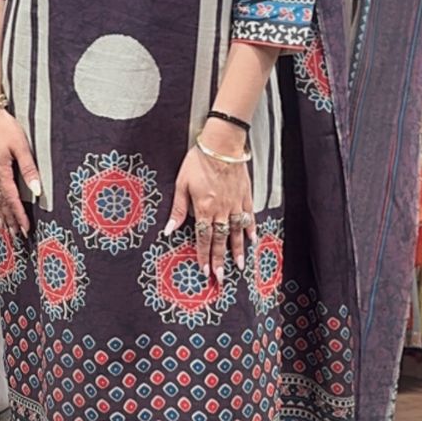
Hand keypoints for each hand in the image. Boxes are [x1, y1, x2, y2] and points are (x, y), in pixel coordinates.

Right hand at [0, 108, 40, 236]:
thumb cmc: (4, 128)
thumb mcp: (21, 146)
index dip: (19, 216)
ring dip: (1, 216)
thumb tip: (37, 189)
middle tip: (17, 236)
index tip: (26, 229)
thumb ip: (29, 169)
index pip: (12, 200)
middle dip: (10, 221)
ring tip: (6, 230)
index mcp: (1, 172)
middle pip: (2, 204)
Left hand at [165, 130, 255, 284]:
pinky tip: (252, 240)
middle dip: (220, 260)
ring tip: (239, 266)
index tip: (204, 270)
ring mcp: (235, 203)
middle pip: (221, 240)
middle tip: (221, 277)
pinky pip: (249, 216)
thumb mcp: (181, 184)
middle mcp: (221, 209)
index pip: (204, 238)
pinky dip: (251, 229)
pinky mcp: (245, 195)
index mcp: (204, 208)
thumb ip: (178, 210)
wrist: (222, 144)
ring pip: (237, 232)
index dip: (204, 255)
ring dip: (238, 250)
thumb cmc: (199, 161)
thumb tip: (169, 230)